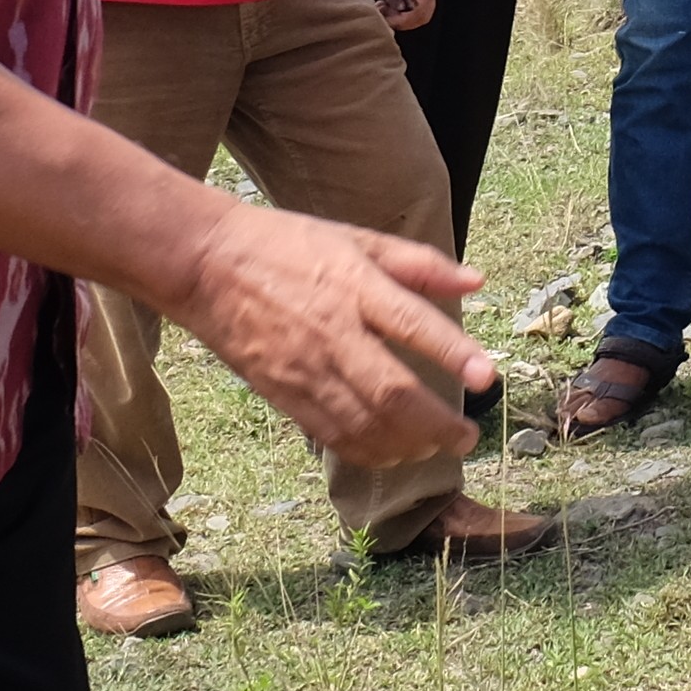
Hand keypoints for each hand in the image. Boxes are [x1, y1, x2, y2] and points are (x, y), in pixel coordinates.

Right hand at [161, 194, 488, 470]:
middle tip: (467, 437)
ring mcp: (304, 369)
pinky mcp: (281, 394)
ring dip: (408, 445)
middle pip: (392, 392)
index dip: (453, 354)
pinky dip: (369, 451)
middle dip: (437, 424)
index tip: (487, 377)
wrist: (203, 263)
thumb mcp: (355, 238)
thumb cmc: (284, 245)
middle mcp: (331, 333)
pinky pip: (331, 434)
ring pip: (363, 425)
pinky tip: (393, 451)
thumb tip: (476, 281)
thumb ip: (418, 263)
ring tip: (437, 447)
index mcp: (352, 286)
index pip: (412, 324)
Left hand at [370, 0, 437, 30]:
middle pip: (422, 15)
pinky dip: (401, 6)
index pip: (419, 11)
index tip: (384, 18)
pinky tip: (387, 1)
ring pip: (418, 10)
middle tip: (385, 17)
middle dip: (404, 21)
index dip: (401, 19)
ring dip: (402, 15)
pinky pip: (413, 1)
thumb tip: (394, 11)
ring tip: (384, 9)